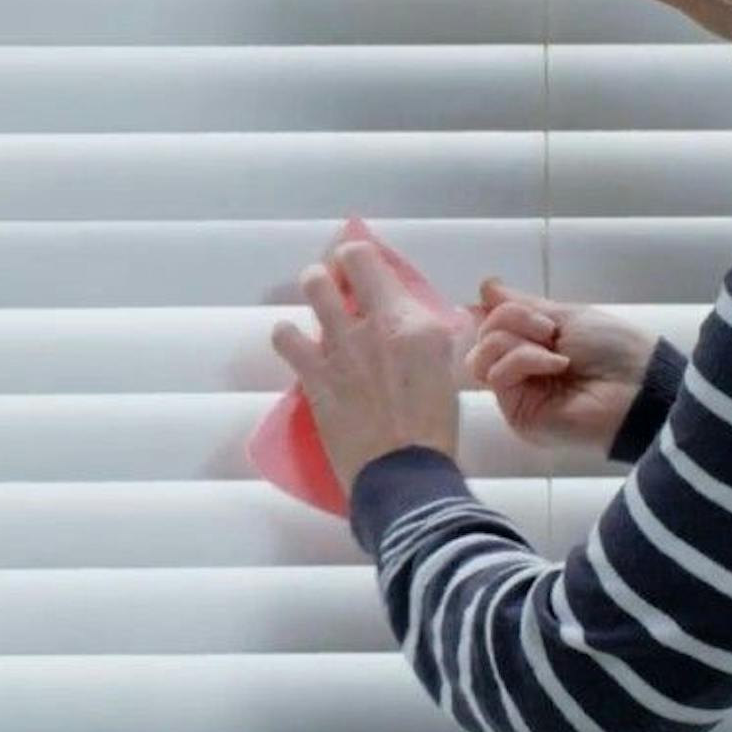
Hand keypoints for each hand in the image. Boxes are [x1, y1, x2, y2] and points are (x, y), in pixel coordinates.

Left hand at [269, 240, 464, 491]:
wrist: (404, 472)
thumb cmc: (434, 427)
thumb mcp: (446, 369)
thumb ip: (430, 336)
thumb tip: (418, 319)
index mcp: (415, 323)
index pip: (379, 263)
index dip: (366, 260)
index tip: (363, 269)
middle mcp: (377, 325)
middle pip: (348, 260)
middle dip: (341, 263)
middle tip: (341, 277)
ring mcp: (341, 347)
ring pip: (315, 287)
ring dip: (317, 286)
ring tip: (319, 297)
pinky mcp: (314, 374)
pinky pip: (285, 336)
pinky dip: (288, 334)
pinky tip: (295, 341)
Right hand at [465, 277, 660, 451]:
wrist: (637, 387)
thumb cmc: (612, 348)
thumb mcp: (567, 315)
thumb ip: (523, 304)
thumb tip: (486, 286)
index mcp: (533, 344)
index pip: (491, 323)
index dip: (493, 308)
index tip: (493, 294)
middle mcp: (520, 369)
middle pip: (483, 335)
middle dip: (510, 318)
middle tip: (548, 327)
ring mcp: (517, 393)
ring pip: (483, 354)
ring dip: (516, 339)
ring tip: (554, 346)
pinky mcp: (517, 414)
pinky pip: (499, 374)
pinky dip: (525, 359)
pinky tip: (557, 365)